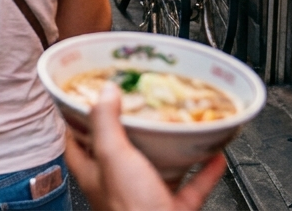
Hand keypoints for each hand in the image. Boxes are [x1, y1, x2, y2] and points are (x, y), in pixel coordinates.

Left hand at [64, 82, 226, 210]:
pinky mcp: (174, 208)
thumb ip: (106, 123)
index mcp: (94, 173)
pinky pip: (193, 185)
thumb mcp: (112, 156)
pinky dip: (205, 170)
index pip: (77, 143)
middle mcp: (118, 186)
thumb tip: (105, 92)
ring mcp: (147, 198)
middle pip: (120, 152)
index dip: (78, 121)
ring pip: (158, 167)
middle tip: (142, 106)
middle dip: (131, 130)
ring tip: (178, 125)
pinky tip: (214, 154)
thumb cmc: (130, 209)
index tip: (86, 98)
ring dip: (170, 148)